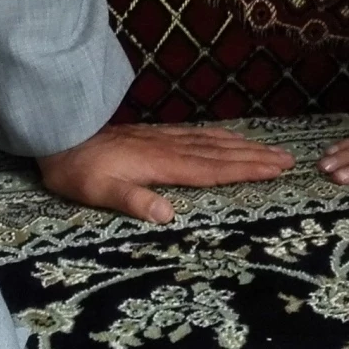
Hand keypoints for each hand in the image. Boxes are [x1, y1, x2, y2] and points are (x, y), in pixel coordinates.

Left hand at [38, 122, 293, 222]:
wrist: (60, 134)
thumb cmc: (78, 170)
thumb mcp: (98, 192)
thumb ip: (132, 200)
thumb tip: (168, 215)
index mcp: (162, 164)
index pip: (212, 169)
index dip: (245, 170)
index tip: (275, 169)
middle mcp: (169, 148)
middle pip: (221, 153)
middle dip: (255, 157)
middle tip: (288, 160)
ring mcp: (164, 139)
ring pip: (212, 141)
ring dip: (243, 146)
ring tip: (270, 149)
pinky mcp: (156, 136)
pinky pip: (198, 135)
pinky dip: (221, 137)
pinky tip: (228, 139)